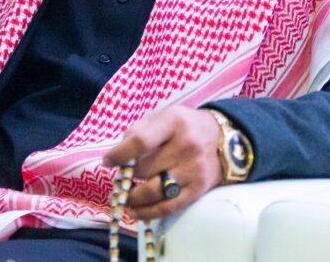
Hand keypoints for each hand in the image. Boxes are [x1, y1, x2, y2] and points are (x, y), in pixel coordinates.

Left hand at [103, 107, 222, 220]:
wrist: (222, 137)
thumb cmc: (184, 126)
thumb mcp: (163, 117)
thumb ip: (138, 132)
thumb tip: (116, 159)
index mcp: (173, 122)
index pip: (140, 141)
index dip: (119, 155)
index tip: (107, 162)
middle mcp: (186, 145)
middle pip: (144, 168)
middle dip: (127, 176)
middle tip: (121, 178)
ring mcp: (193, 169)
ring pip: (154, 191)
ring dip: (133, 197)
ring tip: (124, 197)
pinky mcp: (198, 190)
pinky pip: (168, 207)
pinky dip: (148, 212)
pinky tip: (135, 212)